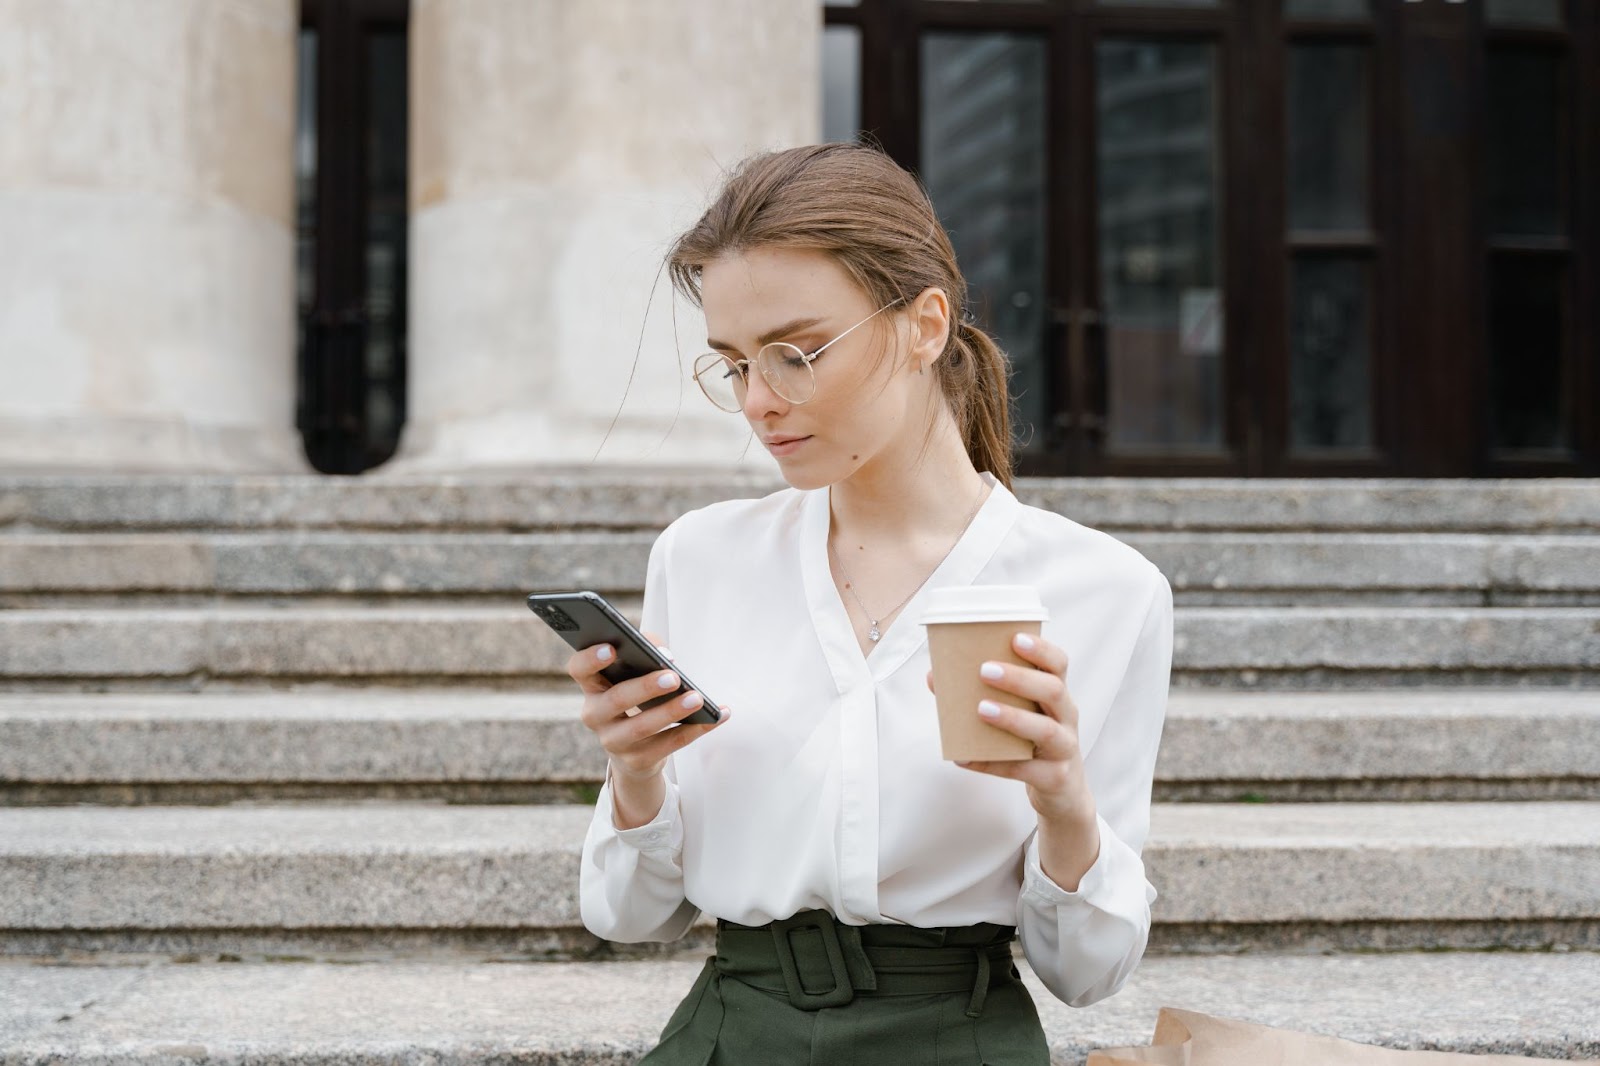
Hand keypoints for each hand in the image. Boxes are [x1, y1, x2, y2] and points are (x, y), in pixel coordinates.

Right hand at [567, 630, 729, 785]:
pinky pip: (668, 745)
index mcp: (592, 686)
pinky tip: (716, 716)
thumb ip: (645, 651)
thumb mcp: (633, 675)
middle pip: (616, 699)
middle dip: (646, 687)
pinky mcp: (637, 761)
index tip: (612, 648)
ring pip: (642, 727)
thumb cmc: (635, 698)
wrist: (633, 752)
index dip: (591, 658)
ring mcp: (613, 741)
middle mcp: (595, 715)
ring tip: (697, 698)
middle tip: (674, 677)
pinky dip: (694, 730)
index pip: (579, 668)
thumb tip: (664, 654)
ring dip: (672, 711)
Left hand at [925, 631, 1094, 825]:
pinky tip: (964, 758)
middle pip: (1053, 690)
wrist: (1061, 789)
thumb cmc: (1032, 740)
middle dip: (1019, 679)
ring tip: (981, 709)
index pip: (1058, 664)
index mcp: (1057, 695)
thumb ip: (986, 694)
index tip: (1016, 638)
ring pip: (1045, 729)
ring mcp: (1064, 747)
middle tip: (985, 670)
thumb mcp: (1020, 713)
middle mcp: (1066, 717)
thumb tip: (934, 677)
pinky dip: (991, 764)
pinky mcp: (1054, 777)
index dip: (1041, 650)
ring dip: (1012, 717)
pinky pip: (1023, 769)